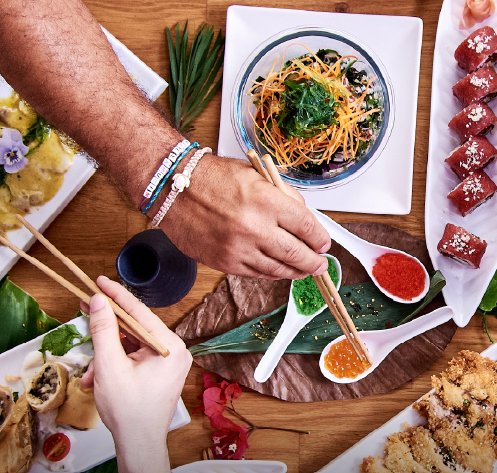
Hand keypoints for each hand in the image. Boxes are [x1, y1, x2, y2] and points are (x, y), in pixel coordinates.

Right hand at [87, 276, 191, 446]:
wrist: (139, 445)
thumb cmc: (129, 410)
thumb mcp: (109, 365)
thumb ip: (104, 329)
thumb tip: (99, 301)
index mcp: (169, 346)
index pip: (139, 311)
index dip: (115, 295)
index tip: (98, 280)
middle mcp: (174, 351)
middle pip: (134, 328)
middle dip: (105, 333)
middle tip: (84, 310)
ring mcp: (169, 363)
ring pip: (130, 346)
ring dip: (106, 357)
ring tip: (91, 375)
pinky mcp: (160, 373)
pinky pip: (134, 359)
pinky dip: (114, 365)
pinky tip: (98, 379)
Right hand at [159, 156, 330, 279]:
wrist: (173, 187)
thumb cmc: (212, 177)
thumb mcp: (255, 175)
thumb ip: (283, 196)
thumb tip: (305, 218)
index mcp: (266, 200)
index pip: (306, 226)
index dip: (320, 238)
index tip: (323, 243)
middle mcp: (254, 227)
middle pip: (297, 253)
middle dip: (314, 262)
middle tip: (320, 264)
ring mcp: (239, 248)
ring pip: (278, 269)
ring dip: (295, 271)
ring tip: (304, 270)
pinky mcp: (224, 262)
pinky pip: (256, 273)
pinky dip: (271, 273)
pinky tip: (278, 269)